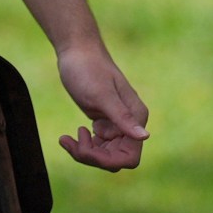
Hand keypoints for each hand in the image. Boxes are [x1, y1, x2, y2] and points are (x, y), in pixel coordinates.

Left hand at [54, 41, 149, 171]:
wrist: (76, 51)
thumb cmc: (88, 68)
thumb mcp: (101, 94)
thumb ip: (122, 116)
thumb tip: (145, 136)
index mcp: (136, 117)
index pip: (129, 157)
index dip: (107, 160)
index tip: (86, 148)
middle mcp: (131, 123)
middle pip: (115, 160)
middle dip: (92, 156)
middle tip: (70, 141)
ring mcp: (117, 124)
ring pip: (105, 155)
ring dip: (85, 152)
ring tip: (66, 138)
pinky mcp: (104, 122)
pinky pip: (98, 146)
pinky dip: (83, 146)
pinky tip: (68, 136)